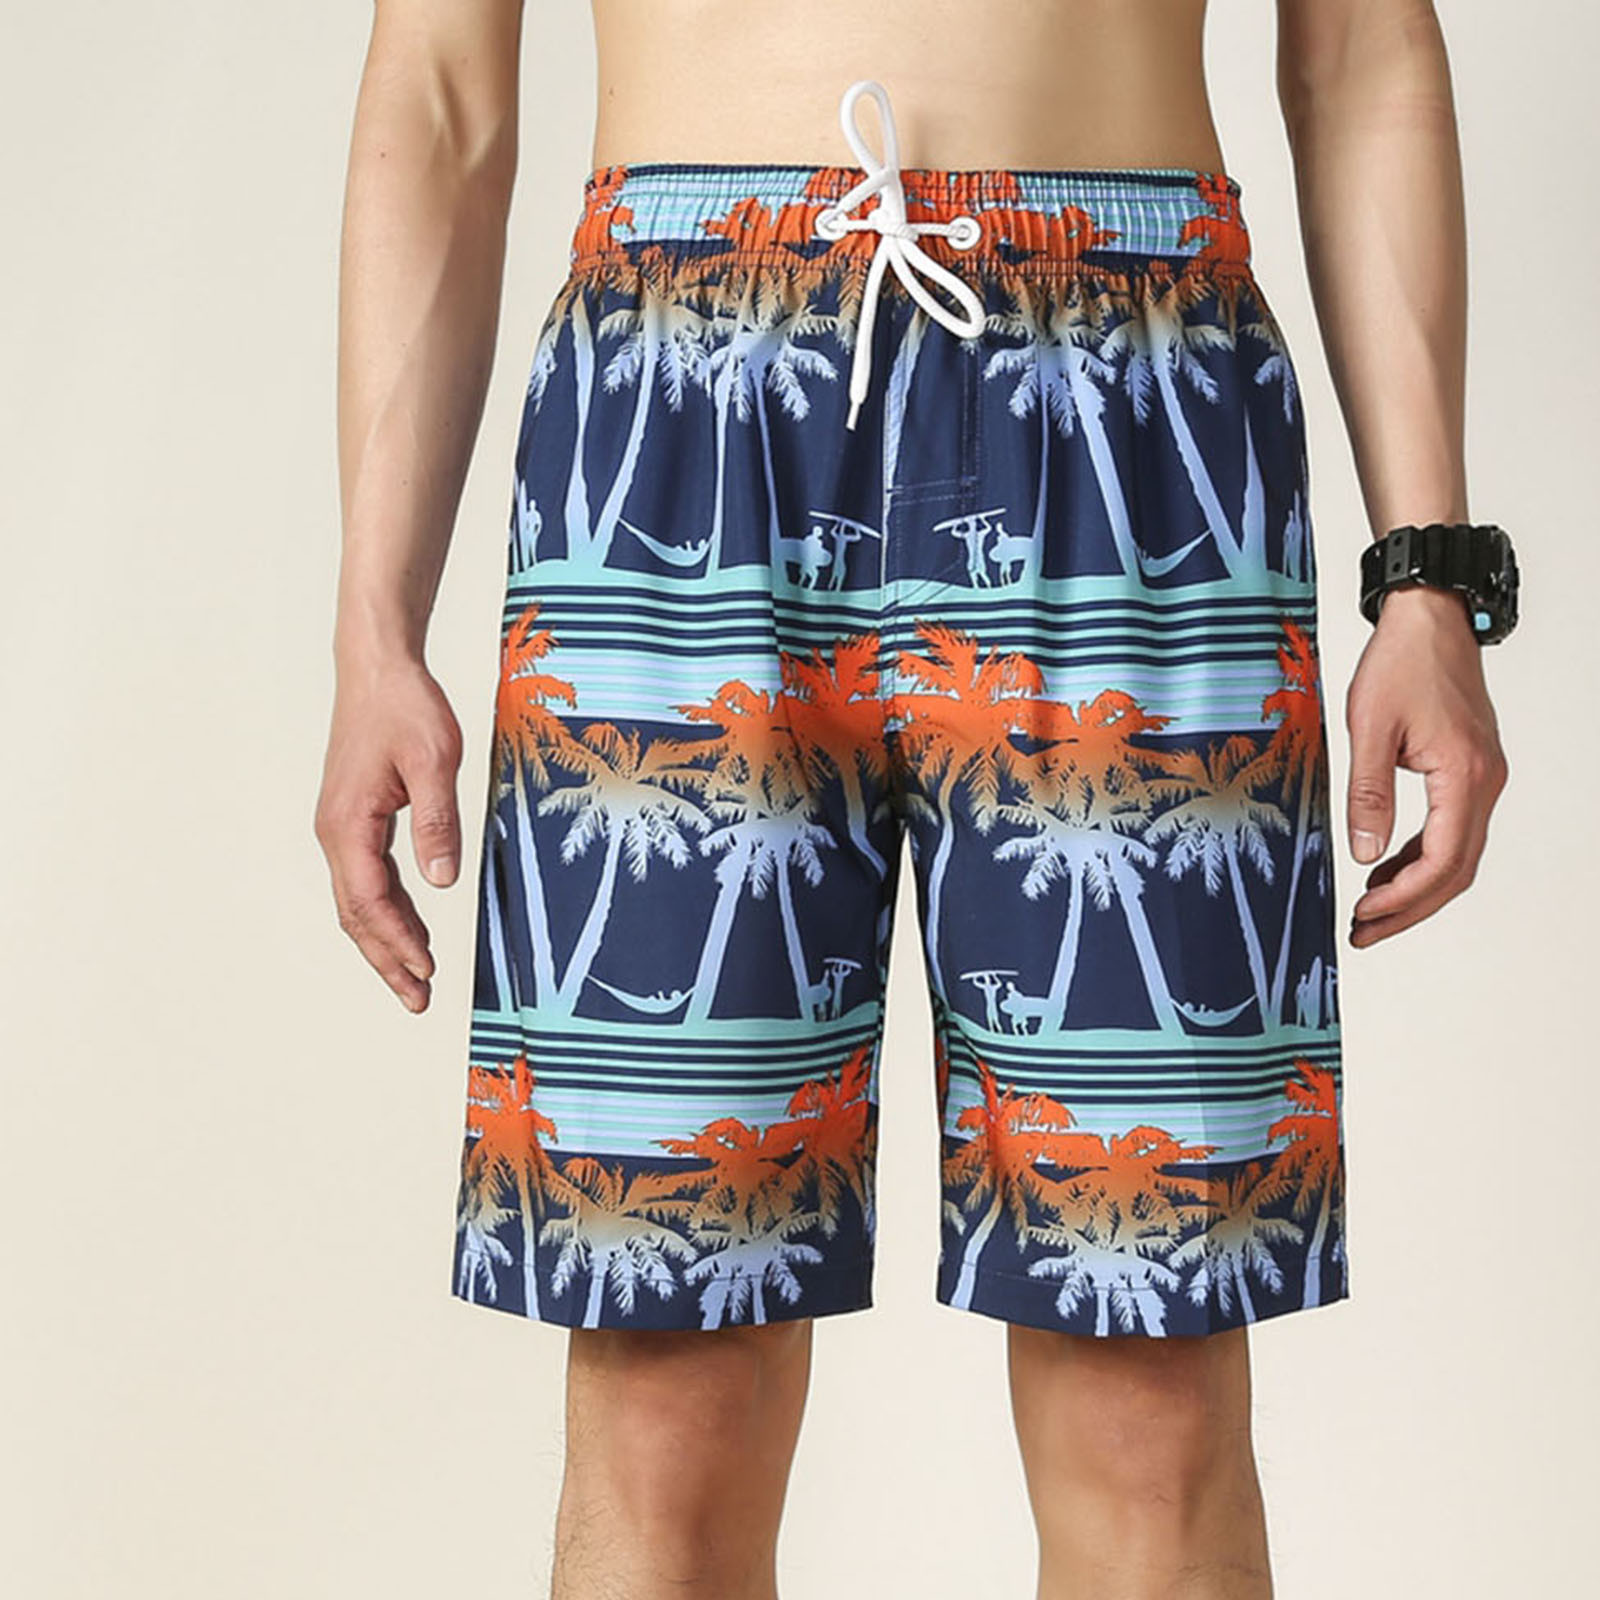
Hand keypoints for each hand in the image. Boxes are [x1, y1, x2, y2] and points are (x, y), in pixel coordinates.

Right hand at [314, 652, 464, 1010]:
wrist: (378, 670)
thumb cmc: (405, 708)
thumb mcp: (435, 761)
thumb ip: (439, 821)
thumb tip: (440, 881)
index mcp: (348, 825)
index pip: (371, 901)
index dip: (398, 942)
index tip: (426, 971)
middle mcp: (336, 833)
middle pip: (357, 915)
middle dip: (387, 960)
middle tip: (418, 1000)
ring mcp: (343, 828)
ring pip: (361, 901)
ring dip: (388, 940)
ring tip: (418, 977)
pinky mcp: (356, 820)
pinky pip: (369, 878)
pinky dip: (390, 910)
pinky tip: (413, 927)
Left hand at [1344, 583, 1507, 946]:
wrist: (1431, 618)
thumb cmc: (1402, 662)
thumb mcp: (1370, 729)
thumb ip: (1367, 794)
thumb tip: (1364, 853)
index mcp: (1465, 775)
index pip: (1443, 860)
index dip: (1403, 896)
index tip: (1364, 913)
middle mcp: (1485, 782)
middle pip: (1456, 870)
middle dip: (1410, 907)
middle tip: (1364, 932)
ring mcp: (1482, 777)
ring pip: (1457, 854)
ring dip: (1415, 887)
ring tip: (1369, 911)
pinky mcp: (1470, 770)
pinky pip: (1452, 830)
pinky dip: (1421, 856)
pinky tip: (1386, 867)